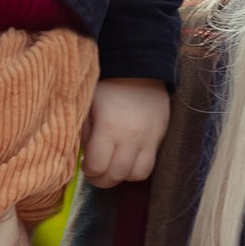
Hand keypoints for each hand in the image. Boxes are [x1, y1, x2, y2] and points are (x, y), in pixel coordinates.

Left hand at [79, 77, 169, 191]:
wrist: (138, 66)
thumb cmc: (106, 86)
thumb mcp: (87, 106)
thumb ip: (83, 133)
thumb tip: (84, 156)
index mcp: (109, 127)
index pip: (98, 166)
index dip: (88, 171)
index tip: (85, 165)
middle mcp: (131, 137)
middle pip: (117, 175)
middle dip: (102, 179)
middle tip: (96, 172)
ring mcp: (150, 138)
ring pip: (137, 174)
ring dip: (122, 176)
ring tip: (113, 167)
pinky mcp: (161, 136)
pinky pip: (151, 164)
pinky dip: (137, 167)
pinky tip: (127, 158)